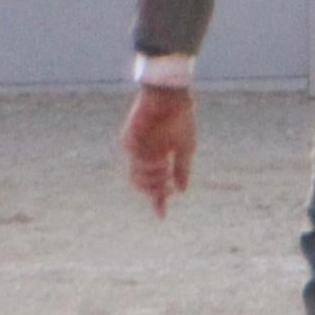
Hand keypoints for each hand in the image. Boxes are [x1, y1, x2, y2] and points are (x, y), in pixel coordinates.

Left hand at [120, 85, 198, 214]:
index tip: (162, 217)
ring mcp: (136, 149)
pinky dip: (149, 167)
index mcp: (159, 157)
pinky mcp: (128, 141)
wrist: (170, 98)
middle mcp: (145, 155)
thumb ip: (182, 169)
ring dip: (153, 179)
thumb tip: (182, 190)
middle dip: (156, 190)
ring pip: (137, 178)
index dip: (158, 201)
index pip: (155, 184)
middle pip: (144, 185)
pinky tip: (160, 159)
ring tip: (165, 167)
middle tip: (168, 185)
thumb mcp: (186, 148)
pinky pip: (136, 163)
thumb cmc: (180, 119)